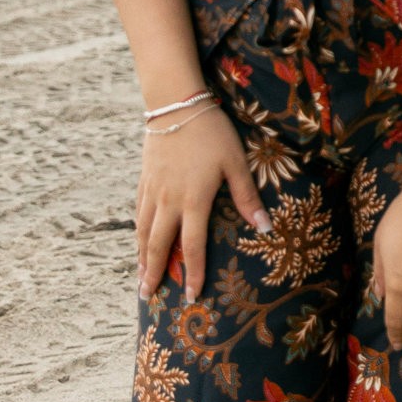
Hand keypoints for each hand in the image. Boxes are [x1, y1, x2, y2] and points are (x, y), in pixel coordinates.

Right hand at [136, 106, 270, 302]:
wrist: (176, 104)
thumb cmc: (212, 133)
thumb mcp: (235, 163)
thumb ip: (247, 197)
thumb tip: (264, 227)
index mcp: (193, 200)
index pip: (191, 246)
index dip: (192, 273)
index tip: (191, 296)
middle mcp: (168, 200)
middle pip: (158, 245)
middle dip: (154, 273)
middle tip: (148, 297)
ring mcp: (153, 190)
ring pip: (143, 231)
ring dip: (141, 257)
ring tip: (140, 278)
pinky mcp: (144, 179)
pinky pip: (138, 213)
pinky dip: (137, 232)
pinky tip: (138, 242)